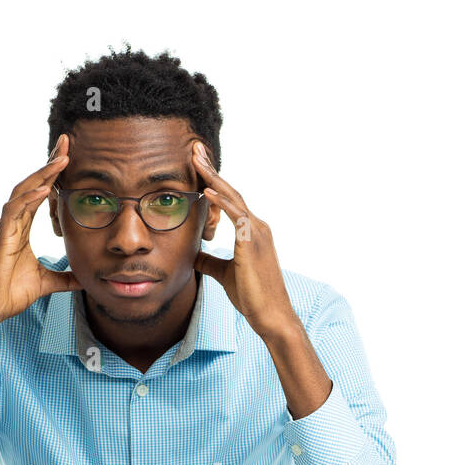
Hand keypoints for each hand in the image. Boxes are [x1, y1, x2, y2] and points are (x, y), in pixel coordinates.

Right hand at [0, 135, 81, 329]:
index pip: (39, 194)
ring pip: (23, 191)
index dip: (52, 174)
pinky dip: (30, 199)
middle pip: (31, 184)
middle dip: (49, 163)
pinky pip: (14, 211)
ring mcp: (4, 227)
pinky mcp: (1, 238)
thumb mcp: (46, 284)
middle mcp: (11, 222)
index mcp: (20, 228)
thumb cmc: (9, 295)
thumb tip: (84, 279)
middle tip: (68, 143)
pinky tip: (45, 189)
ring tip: (62, 159)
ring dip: (42, 174)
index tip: (69, 157)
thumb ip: (64, 278)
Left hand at [191, 141, 300, 341]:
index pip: (230, 199)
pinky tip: (205, 191)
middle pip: (231, 190)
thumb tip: (193, 254)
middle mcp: (257, 226)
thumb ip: (209, 261)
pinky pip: (236, 216)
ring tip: (196, 159)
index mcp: (251, 232)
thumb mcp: (225, 274)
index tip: (198, 164)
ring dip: (213, 177)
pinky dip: (221, 202)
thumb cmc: (253, 297)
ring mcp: (257, 233)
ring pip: (233, 198)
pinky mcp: (253, 243)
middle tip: (194, 148)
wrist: (272, 316)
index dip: (213, 180)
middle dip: (211, 169)